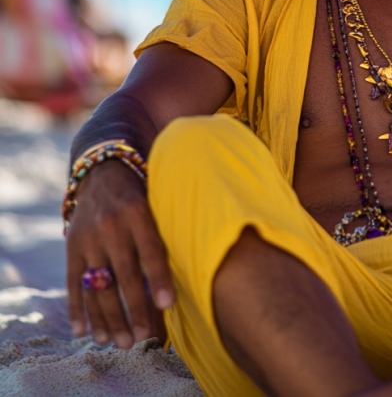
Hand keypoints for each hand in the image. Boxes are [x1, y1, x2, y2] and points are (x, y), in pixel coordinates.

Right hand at [66, 160, 174, 347]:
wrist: (103, 170)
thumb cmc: (145, 192)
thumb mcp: (159, 201)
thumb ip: (169, 230)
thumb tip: (197, 264)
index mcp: (139, 213)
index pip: (151, 251)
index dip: (159, 280)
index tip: (168, 306)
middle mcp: (112, 227)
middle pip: (124, 275)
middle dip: (134, 310)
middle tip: (142, 338)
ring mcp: (89, 238)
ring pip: (98, 286)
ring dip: (108, 318)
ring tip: (118, 342)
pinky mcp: (72, 248)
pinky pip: (73, 283)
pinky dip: (77, 309)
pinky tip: (83, 331)